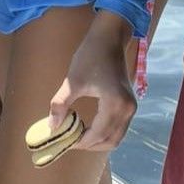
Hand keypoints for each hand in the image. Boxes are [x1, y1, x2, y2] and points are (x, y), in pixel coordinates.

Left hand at [50, 13, 136, 152]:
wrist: (109, 38)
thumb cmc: (90, 56)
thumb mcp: (72, 81)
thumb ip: (61, 105)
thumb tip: (51, 126)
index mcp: (115, 104)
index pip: (98, 134)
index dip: (81, 142)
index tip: (64, 142)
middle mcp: (128, 110)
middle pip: (111, 141)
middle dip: (90, 145)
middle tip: (70, 142)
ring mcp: (131, 108)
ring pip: (117, 136)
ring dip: (99, 141)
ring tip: (78, 136)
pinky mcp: (130, 104)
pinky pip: (119, 127)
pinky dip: (105, 133)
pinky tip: (89, 128)